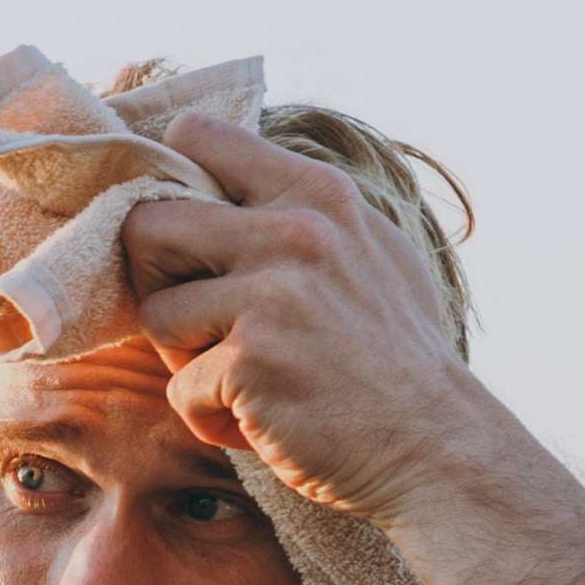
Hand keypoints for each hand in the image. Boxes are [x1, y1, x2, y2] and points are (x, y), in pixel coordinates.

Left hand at [121, 110, 503, 527]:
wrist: (438, 447)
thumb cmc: (395, 360)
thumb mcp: (367, 252)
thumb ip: (299, 214)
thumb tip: (215, 185)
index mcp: (318, 193)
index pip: (197, 137)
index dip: (169, 190)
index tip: (187, 243)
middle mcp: (295, 230)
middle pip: (147, 225)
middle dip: (158, 284)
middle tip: (202, 326)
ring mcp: (273, 293)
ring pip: (156, 314)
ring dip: (185, 360)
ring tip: (245, 379)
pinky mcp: (252, 359)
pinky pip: (179, 389)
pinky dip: (210, 417)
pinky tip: (264, 422)